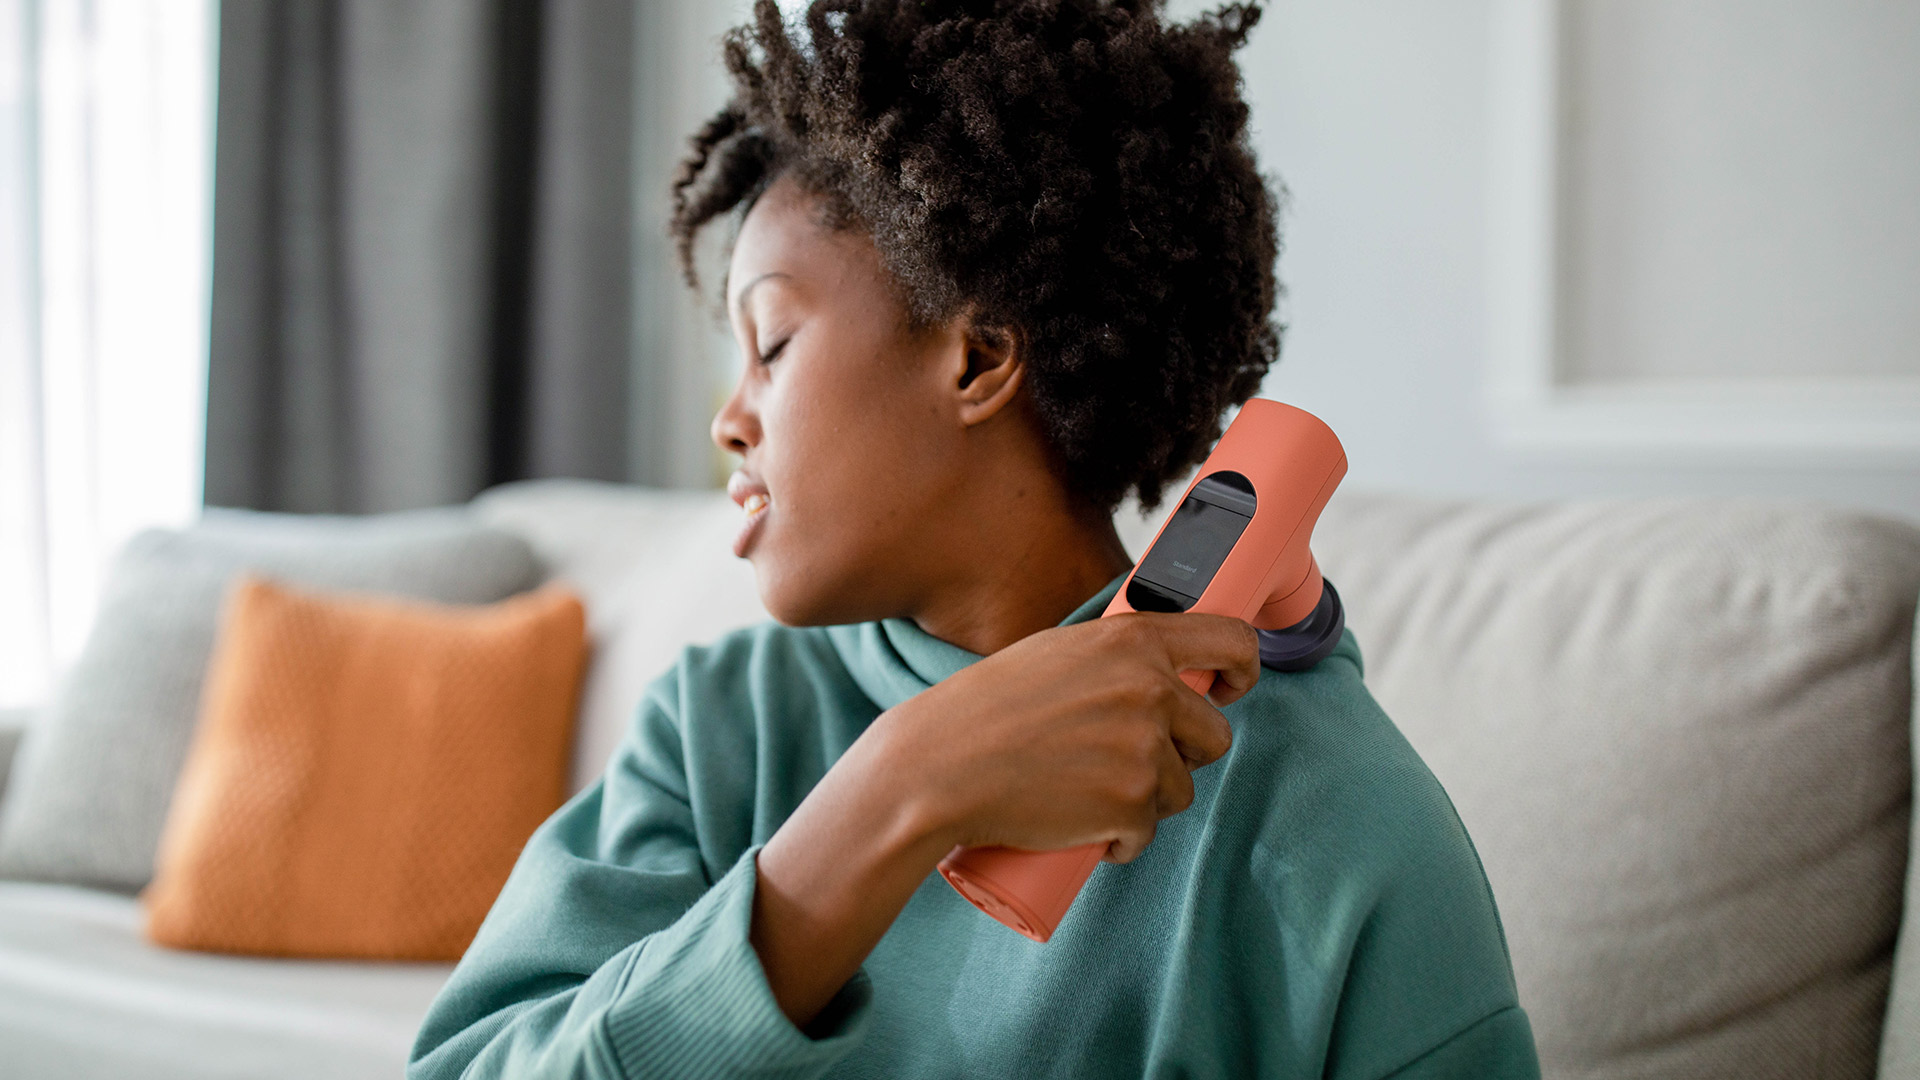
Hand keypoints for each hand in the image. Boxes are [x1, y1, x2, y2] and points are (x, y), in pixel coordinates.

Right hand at [749, 610, 1256, 1028]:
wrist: (938, 767)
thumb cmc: (985, 710)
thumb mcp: (1058, 654)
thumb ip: (1114, 658)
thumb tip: (1163, 672)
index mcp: (1134, 640)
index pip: (1234, 641)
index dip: (1243, 671)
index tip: (1229, 690)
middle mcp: (1150, 688)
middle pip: (1216, 734)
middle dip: (1183, 755)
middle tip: (1128, 762)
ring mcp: (1144, 749)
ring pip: (1182, 789)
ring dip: (1146, 801)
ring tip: (1086, 792)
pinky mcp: (1131, 805)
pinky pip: (1147, 832)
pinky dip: (1119, 839)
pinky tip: (1079, 825)